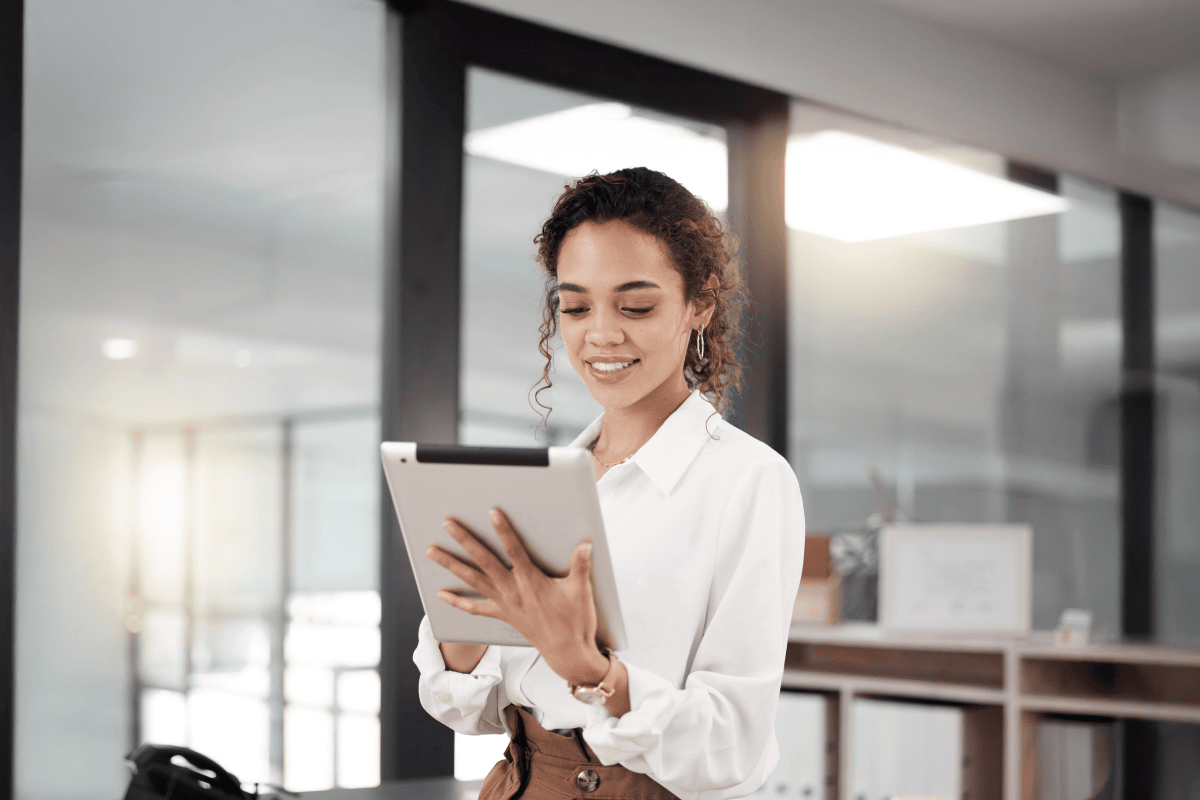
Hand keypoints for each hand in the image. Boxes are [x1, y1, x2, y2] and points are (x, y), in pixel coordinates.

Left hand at [426, 507, 609, 686]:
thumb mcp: (581, 590)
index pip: (514, 550)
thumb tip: (585, 543)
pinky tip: (441, 594)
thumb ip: (581, 564)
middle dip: (464, 540)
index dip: (503, 531)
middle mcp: (512, 591)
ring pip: (472, 580)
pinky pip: (475, 608)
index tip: (492, 513)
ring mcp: (504, 603)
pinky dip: (457, 601)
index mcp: (531, 581)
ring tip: (432, 551)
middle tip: (448, 524)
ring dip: (451, 565)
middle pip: (483, 560)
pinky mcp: (503, 615)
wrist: (567, 653)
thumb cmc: (575, 622)